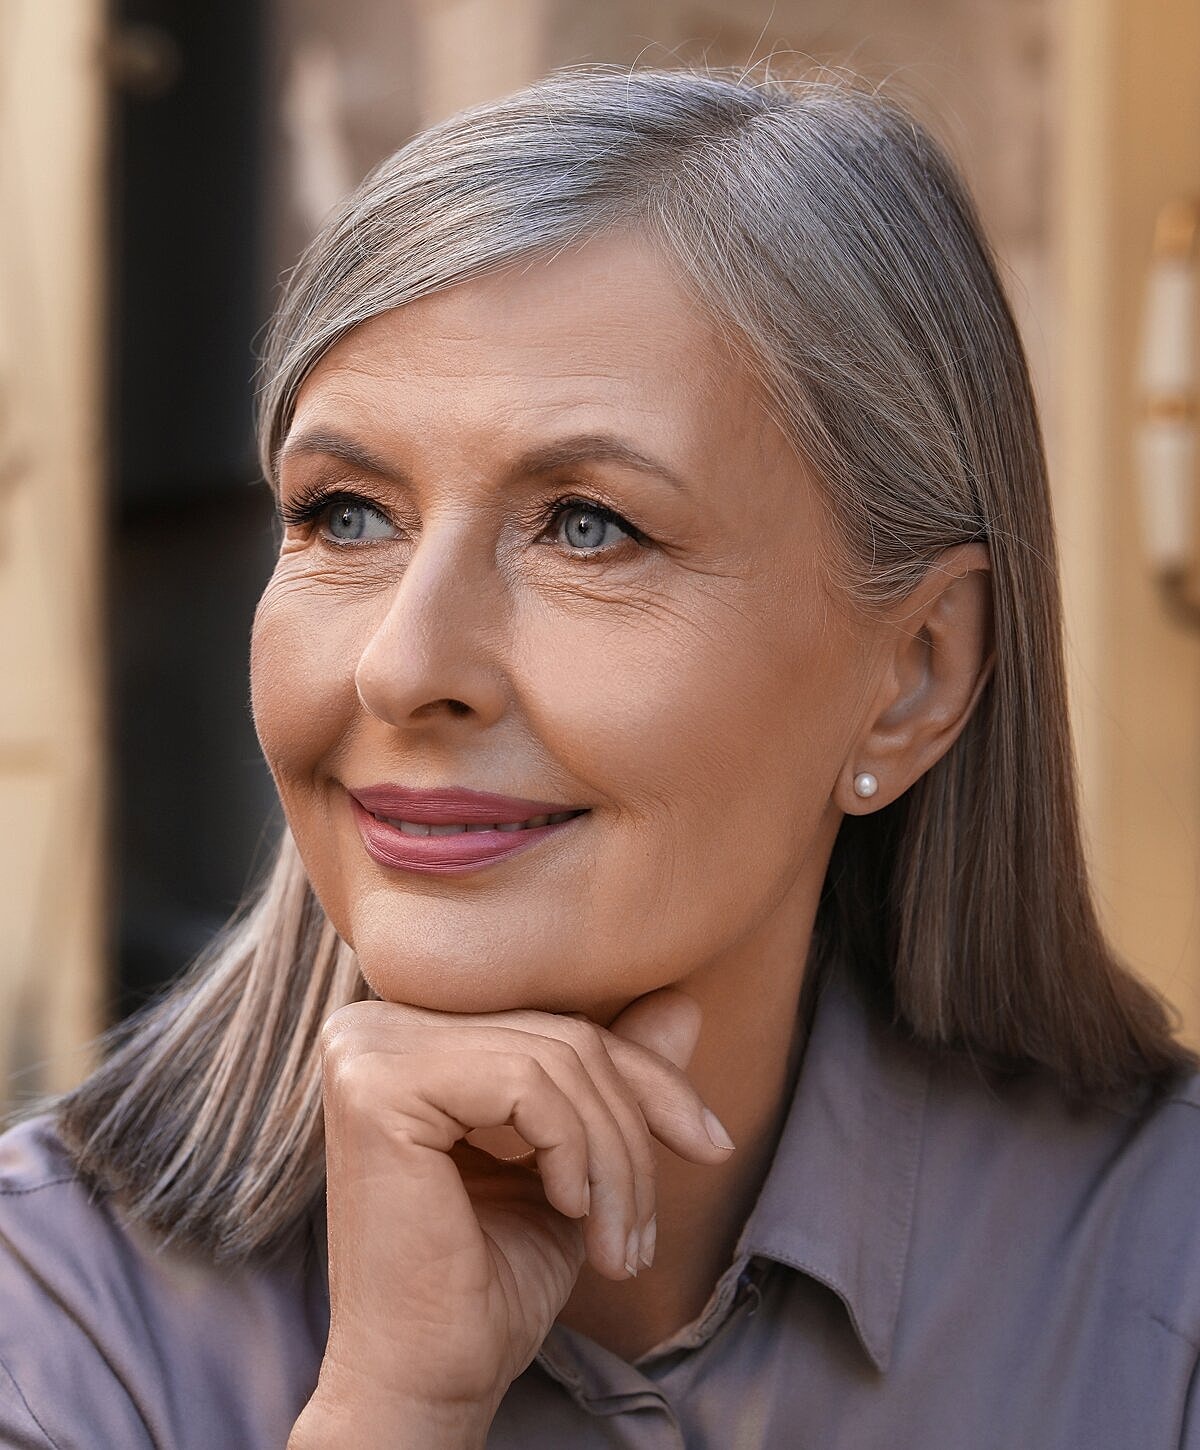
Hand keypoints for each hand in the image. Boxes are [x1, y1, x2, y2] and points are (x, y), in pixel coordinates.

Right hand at [288, 989, 733, 1446]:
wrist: (424, 1386)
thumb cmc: (488, 1285)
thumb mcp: (574, 1166)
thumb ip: (614, 1079)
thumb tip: (683, 1003)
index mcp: (409, 1036)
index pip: (556, 1025)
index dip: (647, 1081)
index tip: (711, 1144)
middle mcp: (373, 1027)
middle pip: (561, 1036)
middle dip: (634, 1131)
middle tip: (645, 1233)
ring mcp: (368, 1050)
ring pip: (555, 1058)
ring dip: (615, 1159)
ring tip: (620, 1245)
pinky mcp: (378, 1086)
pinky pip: (526, 1082)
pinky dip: (574, 1151)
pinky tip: (568, 1211)